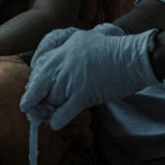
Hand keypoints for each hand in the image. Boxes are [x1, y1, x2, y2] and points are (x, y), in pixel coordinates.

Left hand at [20, 28, 159, 129]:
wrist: (135, 57)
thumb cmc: (117, 50)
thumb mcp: (90, 39)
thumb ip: (74, 49)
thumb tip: (63, 67)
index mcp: (67, 46)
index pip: (42, 64)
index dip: (36, 79)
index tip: (32, 90)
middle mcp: (65, 60)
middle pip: (42, 82)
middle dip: (34, 97)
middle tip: (28, 109)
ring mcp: (73, 77)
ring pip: (53, 97)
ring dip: (47, 110)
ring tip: (41, 118)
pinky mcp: (84, 93)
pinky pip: (65, 110)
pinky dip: (58, 119)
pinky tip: (54, 124)